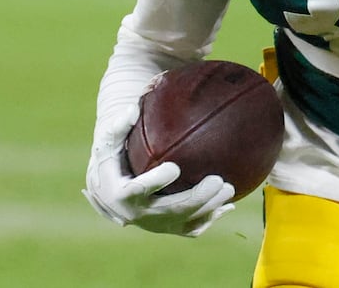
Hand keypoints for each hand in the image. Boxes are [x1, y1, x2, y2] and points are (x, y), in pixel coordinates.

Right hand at [83, 105, 235, 235]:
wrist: (112, 188)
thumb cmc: (114, 158)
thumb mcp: (109, 143)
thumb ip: (118, 127)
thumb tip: (132, 109)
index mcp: (119, 194)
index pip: (137, 191)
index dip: (155, 182)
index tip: (175, 167)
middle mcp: (136, 215)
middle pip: (169, 211)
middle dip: (195, 198)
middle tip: (218, 181)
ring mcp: (153, 225)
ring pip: (184, 222)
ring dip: (209, 208)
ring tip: (229, 188)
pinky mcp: (167, 228)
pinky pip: (190, 229)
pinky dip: (208, 219)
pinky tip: (226, 207)